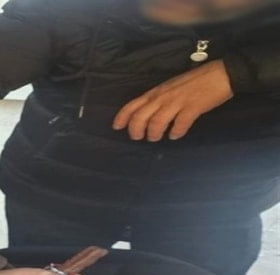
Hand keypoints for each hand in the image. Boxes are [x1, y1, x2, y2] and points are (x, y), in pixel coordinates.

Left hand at [113, 59, 233, 141]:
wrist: (221, 74)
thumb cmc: (194, 81)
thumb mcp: (170, 87)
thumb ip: (158, 99)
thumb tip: (147, 115)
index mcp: (157, 91)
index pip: (134, 104)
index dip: (123, 116)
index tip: (116, 127)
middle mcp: (164, 97)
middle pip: (141, 116)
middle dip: (135, 130)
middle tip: (138, 137)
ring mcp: (178, 102)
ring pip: (157, 122)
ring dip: (154, 133)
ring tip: (156, 137)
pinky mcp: (193, 107)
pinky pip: (180, 124)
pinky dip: (175, 132)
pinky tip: (175, 135)